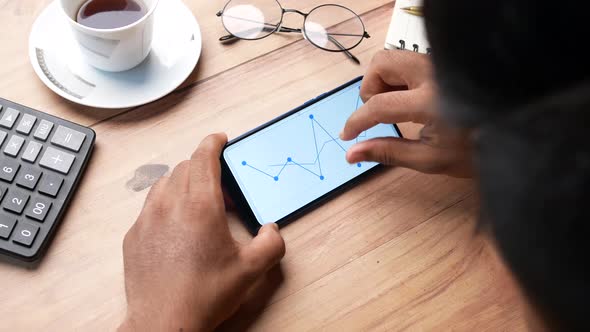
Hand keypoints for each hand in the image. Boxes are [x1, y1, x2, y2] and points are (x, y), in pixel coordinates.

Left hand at [118, 133, 285, 331]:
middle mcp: (170, 204)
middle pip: (185, 167)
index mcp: (200, 205)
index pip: (203, 157)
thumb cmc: (203, 295)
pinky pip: (150, 206)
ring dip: (184, 184)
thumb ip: (271, 243)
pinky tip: (178, 229)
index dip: (213, 142)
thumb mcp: (251, 270)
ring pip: (165, 183)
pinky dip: (166, 205)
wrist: (163, 322)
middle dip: (204, 168)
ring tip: (199, 205)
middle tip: (222, 189)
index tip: (219, 139)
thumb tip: (271, 230)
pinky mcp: (134, 235)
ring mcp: (147, 219)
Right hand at [340, 50, 472, 177]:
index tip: (348, 134)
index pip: (379, 104)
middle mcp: (434, 74)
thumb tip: (352, 154)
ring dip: (384, 81)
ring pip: (394, 58)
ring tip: (396, 108)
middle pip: (381, 63)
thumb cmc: (478, 151)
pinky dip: (400, 79)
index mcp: (431, 102)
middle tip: (377, 114)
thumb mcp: (430, 159)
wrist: (516, 136)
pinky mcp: (444, 64)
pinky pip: (410, 62)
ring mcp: (440, 65)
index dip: (357, 121)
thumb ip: (387, 152)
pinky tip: (411, 102)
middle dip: (370, 89)